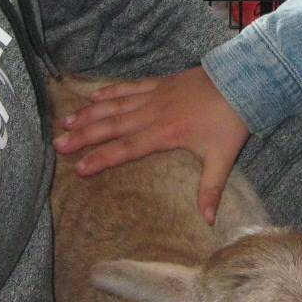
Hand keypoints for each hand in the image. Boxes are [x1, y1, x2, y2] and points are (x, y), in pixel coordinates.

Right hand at [53, 67, 249, 223]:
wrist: (242, 81)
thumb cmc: (231, 120)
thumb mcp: (223, 157)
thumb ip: (211, 188)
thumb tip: (209, 220)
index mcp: (166, 133)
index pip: (127, 148)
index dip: (102, 158)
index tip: (80, 168)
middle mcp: (154, 113)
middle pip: (112, 126)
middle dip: (85, 136)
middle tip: (59, 144)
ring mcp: (155, 96)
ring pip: (116, 106)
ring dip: (90, 114)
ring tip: (66, 121)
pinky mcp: (160, 83)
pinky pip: (129, 87)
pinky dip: (110, 91)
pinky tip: (94, 96)